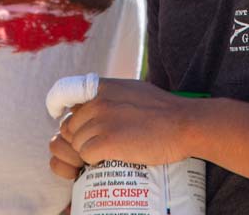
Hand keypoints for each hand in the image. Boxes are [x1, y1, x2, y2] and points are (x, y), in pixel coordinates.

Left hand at [53, 79, 195, 169]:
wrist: (183, 124)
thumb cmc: (163, 110)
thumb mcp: (132, 89)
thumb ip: (111, 94)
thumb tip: (96, 101)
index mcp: (102, 87)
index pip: (66, 98)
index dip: (64, 113)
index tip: (67, 121)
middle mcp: (98, 101)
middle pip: (70, 127)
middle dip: (82, 138)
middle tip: (100, 145)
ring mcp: (101, 121)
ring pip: (77, 144)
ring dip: (90, 151)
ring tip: (111, 151)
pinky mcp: (106, 142)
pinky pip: (86, 156)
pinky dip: (96, 161)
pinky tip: (113, 157)